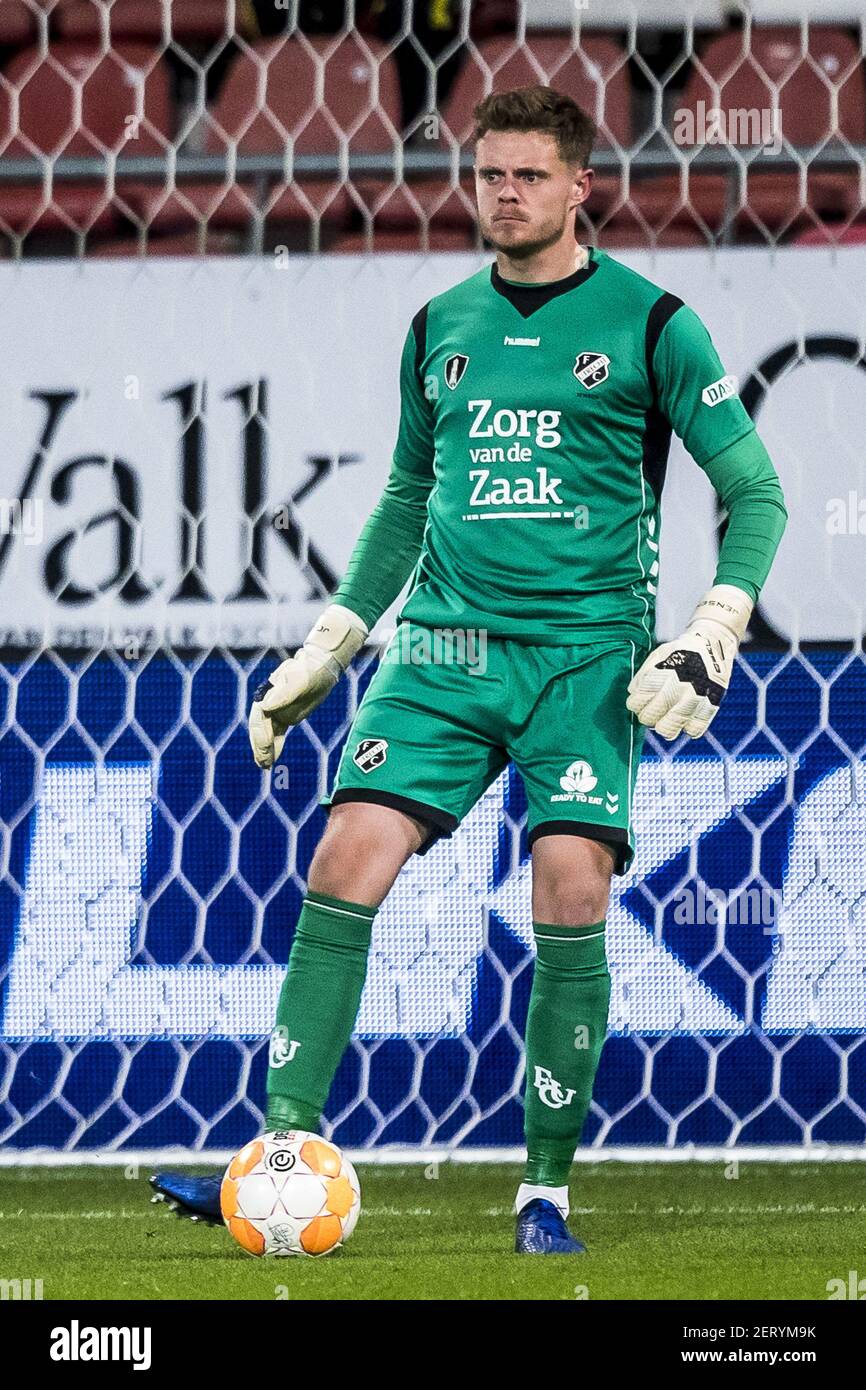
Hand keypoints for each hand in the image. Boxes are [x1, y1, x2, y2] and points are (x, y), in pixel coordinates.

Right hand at [248, 604, 367, 767]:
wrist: (319, 667)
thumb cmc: (310, 671)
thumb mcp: (300, 681)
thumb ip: (284, 693)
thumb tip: (265, 706)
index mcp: (268, 695)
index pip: (260, 718)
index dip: (260, 734)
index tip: (265, 748)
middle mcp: (268, 703)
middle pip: (259, 728)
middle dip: (260, 746)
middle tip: (263, 763)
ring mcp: (275, 710)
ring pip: (265, 733)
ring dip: (264, 750)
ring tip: (264, 766)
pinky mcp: (284, 715)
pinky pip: (275, 733)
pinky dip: (273, 746)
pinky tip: (273, 759)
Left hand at [626, 585, 751, 739]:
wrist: (712, 644)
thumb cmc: (680, 652)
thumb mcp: (658, 656)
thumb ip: (643, 676)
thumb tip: (633, 695)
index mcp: (662, 676)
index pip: (637, 703)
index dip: (635, 704)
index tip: (638, 701)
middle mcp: (678, 689)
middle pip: (650, 718)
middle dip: (647, 716)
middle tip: (651, 710)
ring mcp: (695, 700)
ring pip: (669, 730)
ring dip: (663, 726)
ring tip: (665, 718)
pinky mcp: (711, 707)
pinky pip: (694, 731)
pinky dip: (687, 728)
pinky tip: (684, 718)